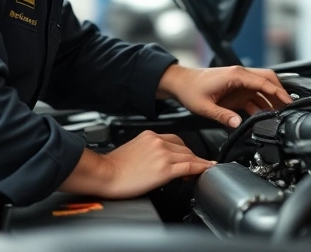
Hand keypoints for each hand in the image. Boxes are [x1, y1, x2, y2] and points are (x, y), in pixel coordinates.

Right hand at [60, 131, 214, 198]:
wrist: (104, 174)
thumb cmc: (113, 167)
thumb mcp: (133, 150)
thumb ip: (149, 150)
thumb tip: (158, 159)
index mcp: (149, 136)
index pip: (175, 140)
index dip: (184, 150)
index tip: (189, 156)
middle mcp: (157, 142)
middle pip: (184, 148)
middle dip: (192, 157)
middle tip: (197, 166)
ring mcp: (162, 155)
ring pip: (189, 156)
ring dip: (198, 163)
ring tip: (204, 169)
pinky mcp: (164, 169)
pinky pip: (189, 166)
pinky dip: (201, 167)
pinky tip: (206, 169)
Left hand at [157, 65, 291, 127]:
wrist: (180, 83)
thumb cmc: (190, 90)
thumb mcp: (204, 106)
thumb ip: (222, 115)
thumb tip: (238, 123)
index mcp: (235, 75)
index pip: (263, 81)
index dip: (278, 92)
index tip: (288, 102)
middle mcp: (240, 75)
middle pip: (268, 80)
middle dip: (280, 93)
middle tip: (289, 107)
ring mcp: (239, 82)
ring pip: (263, 88)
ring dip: (271, 100)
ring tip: (279, 115)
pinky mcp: (236, 89)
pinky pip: (254, 95)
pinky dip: (261, 104)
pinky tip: (263, 116)